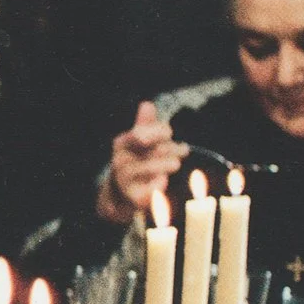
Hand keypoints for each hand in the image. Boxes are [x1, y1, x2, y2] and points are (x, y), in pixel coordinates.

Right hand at [98, 101, 186, 224]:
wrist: (121, 195)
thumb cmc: (136, 162)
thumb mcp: (138, 142)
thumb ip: (145, 125)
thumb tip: (147, 105)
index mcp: (121, 144)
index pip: (142, 133)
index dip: (160, 132)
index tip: (169, 134)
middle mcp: (120, 162)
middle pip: (153, 150)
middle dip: (172, 149)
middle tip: (183, 151)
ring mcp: (126, 181)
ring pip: (156, 168)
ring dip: (170, 164)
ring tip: (176, 165)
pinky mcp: (134, 198)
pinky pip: (154, 189)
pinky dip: (161, 183)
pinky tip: (164, 181)